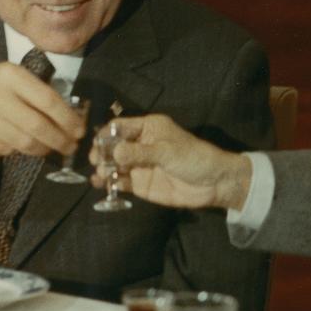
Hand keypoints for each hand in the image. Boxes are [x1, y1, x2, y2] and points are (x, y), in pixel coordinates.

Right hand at [0, 62, 85, 155]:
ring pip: (23, 143)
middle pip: (37, 126)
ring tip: (51, 148)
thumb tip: (71, 118)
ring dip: (42, 149)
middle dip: (60, 140)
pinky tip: (20, 143)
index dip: (68, 119)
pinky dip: (17, 150)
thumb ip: (37, 92)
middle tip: (71, 147)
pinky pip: (5, 150)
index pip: (47, 101)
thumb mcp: (11, 75)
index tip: (81, 130)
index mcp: (10, 75)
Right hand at [88, 114, 252, 210]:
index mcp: (148, 128)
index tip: (97, 143)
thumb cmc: (194, 158)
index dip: (106, 133)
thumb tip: (114, 152)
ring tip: (101, 174)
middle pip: (113, 146)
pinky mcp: (140, 184)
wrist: (213, 183)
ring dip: (104, 168)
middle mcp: (140, 145)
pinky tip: (104, 184)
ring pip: (114, 165)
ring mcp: (139, 165)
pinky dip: (110, 183)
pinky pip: (121, 182)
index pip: (120, 126)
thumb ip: (140, 153)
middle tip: (97, 161)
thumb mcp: (167, 151)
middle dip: (102, 152)